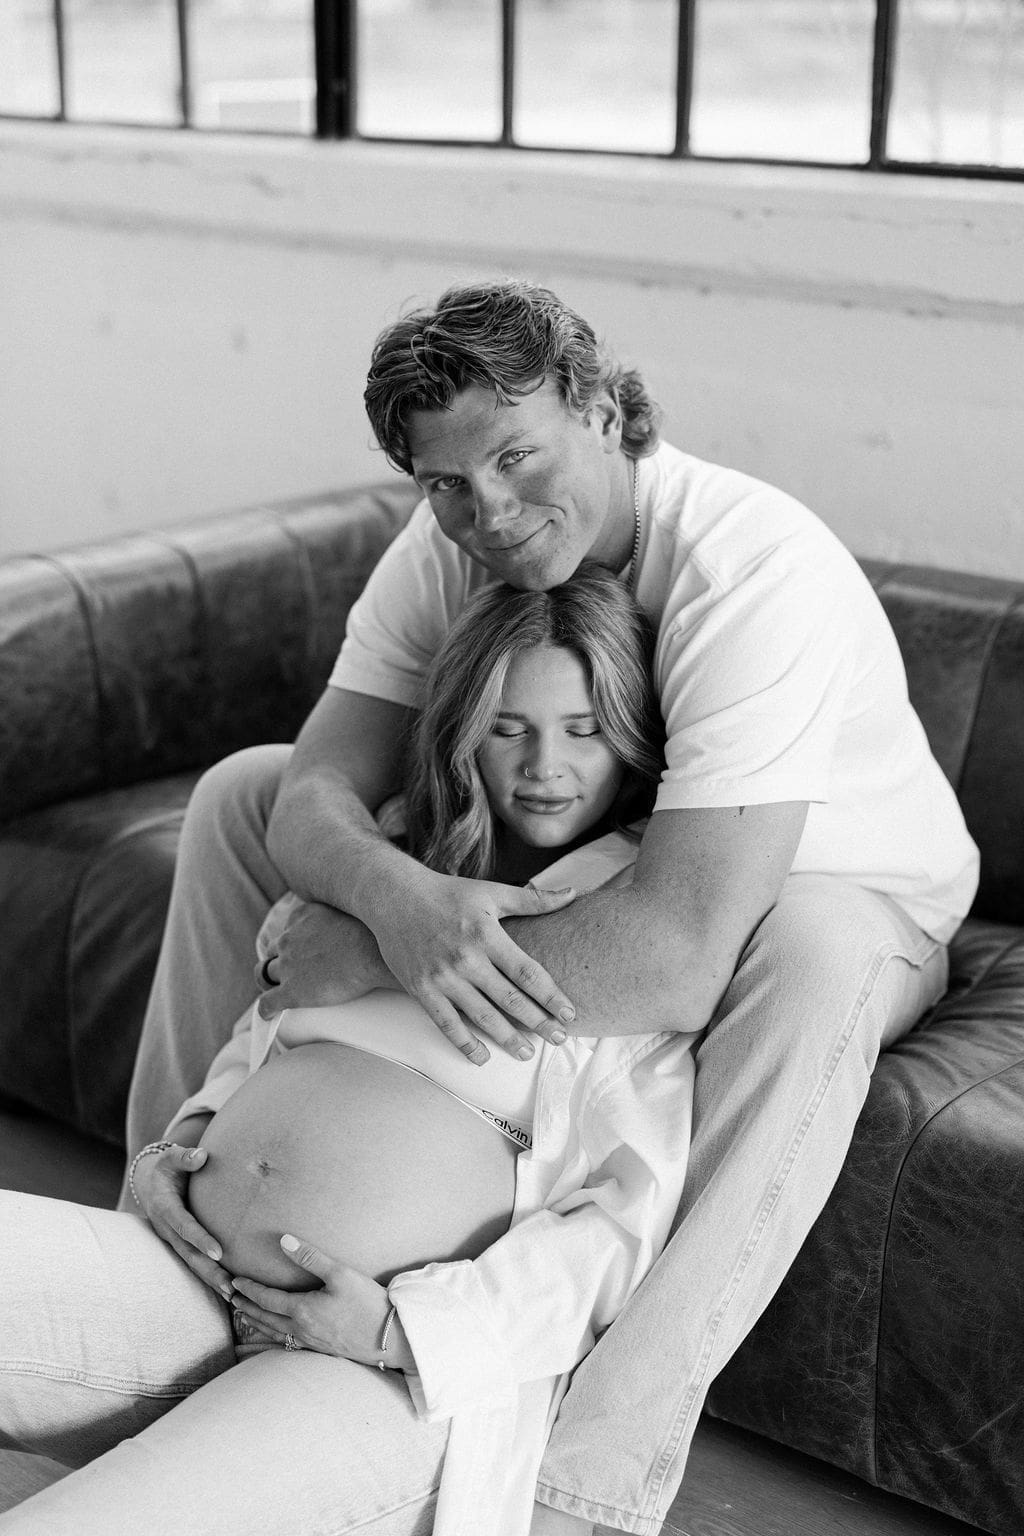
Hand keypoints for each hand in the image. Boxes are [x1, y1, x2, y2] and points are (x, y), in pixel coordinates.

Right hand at [132, 1143, 233, 1302]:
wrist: (149, 1182)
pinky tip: (229, 1290)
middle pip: (190, 1254)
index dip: (200, 1239)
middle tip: (230, 1287)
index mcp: (165, 1208)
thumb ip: (184, 1157)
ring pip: (192, 1263)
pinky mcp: (180, 1244)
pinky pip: (195, 1262)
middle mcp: (167, 1229)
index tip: (219, 1252)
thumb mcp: (170, 1157)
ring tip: (233, 1297)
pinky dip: (209, 1276)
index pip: (185, 1226)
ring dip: (211, 1280)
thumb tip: (201, 1155)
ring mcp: (172, 1240)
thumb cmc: (167, 1167)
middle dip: (209, 1271)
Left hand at [230, 1234, 413, 1370]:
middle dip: (247, 1307)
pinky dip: (273, 1334)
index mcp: (302, 1310)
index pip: (267, 1299)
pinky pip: (288, 1342)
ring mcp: (311, 1342)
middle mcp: (301, 1329)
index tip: (235, 1281)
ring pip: (274, 1333)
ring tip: (245, 1315)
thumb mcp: (340, 1273)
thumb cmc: (367, 1303)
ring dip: (256, 1322)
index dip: (249, 1290)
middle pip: (265, 1318)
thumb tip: (284, 1240)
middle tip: (232, 1298)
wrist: (390, 1337)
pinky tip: (277, 1332)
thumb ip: (310, 1256)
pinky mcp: (321, 1348)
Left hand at [256, 900, 393, 1020]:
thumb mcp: (347, 907)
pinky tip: (268, 1014)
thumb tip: (342, 918)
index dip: (295, 940)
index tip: (305, 949)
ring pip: (266, 974)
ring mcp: (287, 966)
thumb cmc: (371, 932)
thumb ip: (335, 912)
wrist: (372, 954)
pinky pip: (268, 1002)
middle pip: (274, 951)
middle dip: (282, 959)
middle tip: (299, 970)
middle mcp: (288, 938)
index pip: (287, 928)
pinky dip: (266, 1008)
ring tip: (283, 990)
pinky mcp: (292, 992)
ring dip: (272, 981)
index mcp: (300, 915)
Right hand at [369, 866, 577, 1063]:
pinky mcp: (420, 989)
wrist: (393, 896)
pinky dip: (465, 1044)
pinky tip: (483, 1057)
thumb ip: (533, 900)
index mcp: (487, 934)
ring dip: (507, 1038)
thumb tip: (574, 894)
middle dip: (538, 1022)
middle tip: (559, 1039)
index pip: (527, 972)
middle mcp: (466, 958)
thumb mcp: (491, 892)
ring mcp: (442, 976)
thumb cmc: (448, 893)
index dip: (551, 996)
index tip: (570, 1014)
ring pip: (481, 1016)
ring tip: (528, 1053)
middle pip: (510, 999)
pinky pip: (446, 1023)